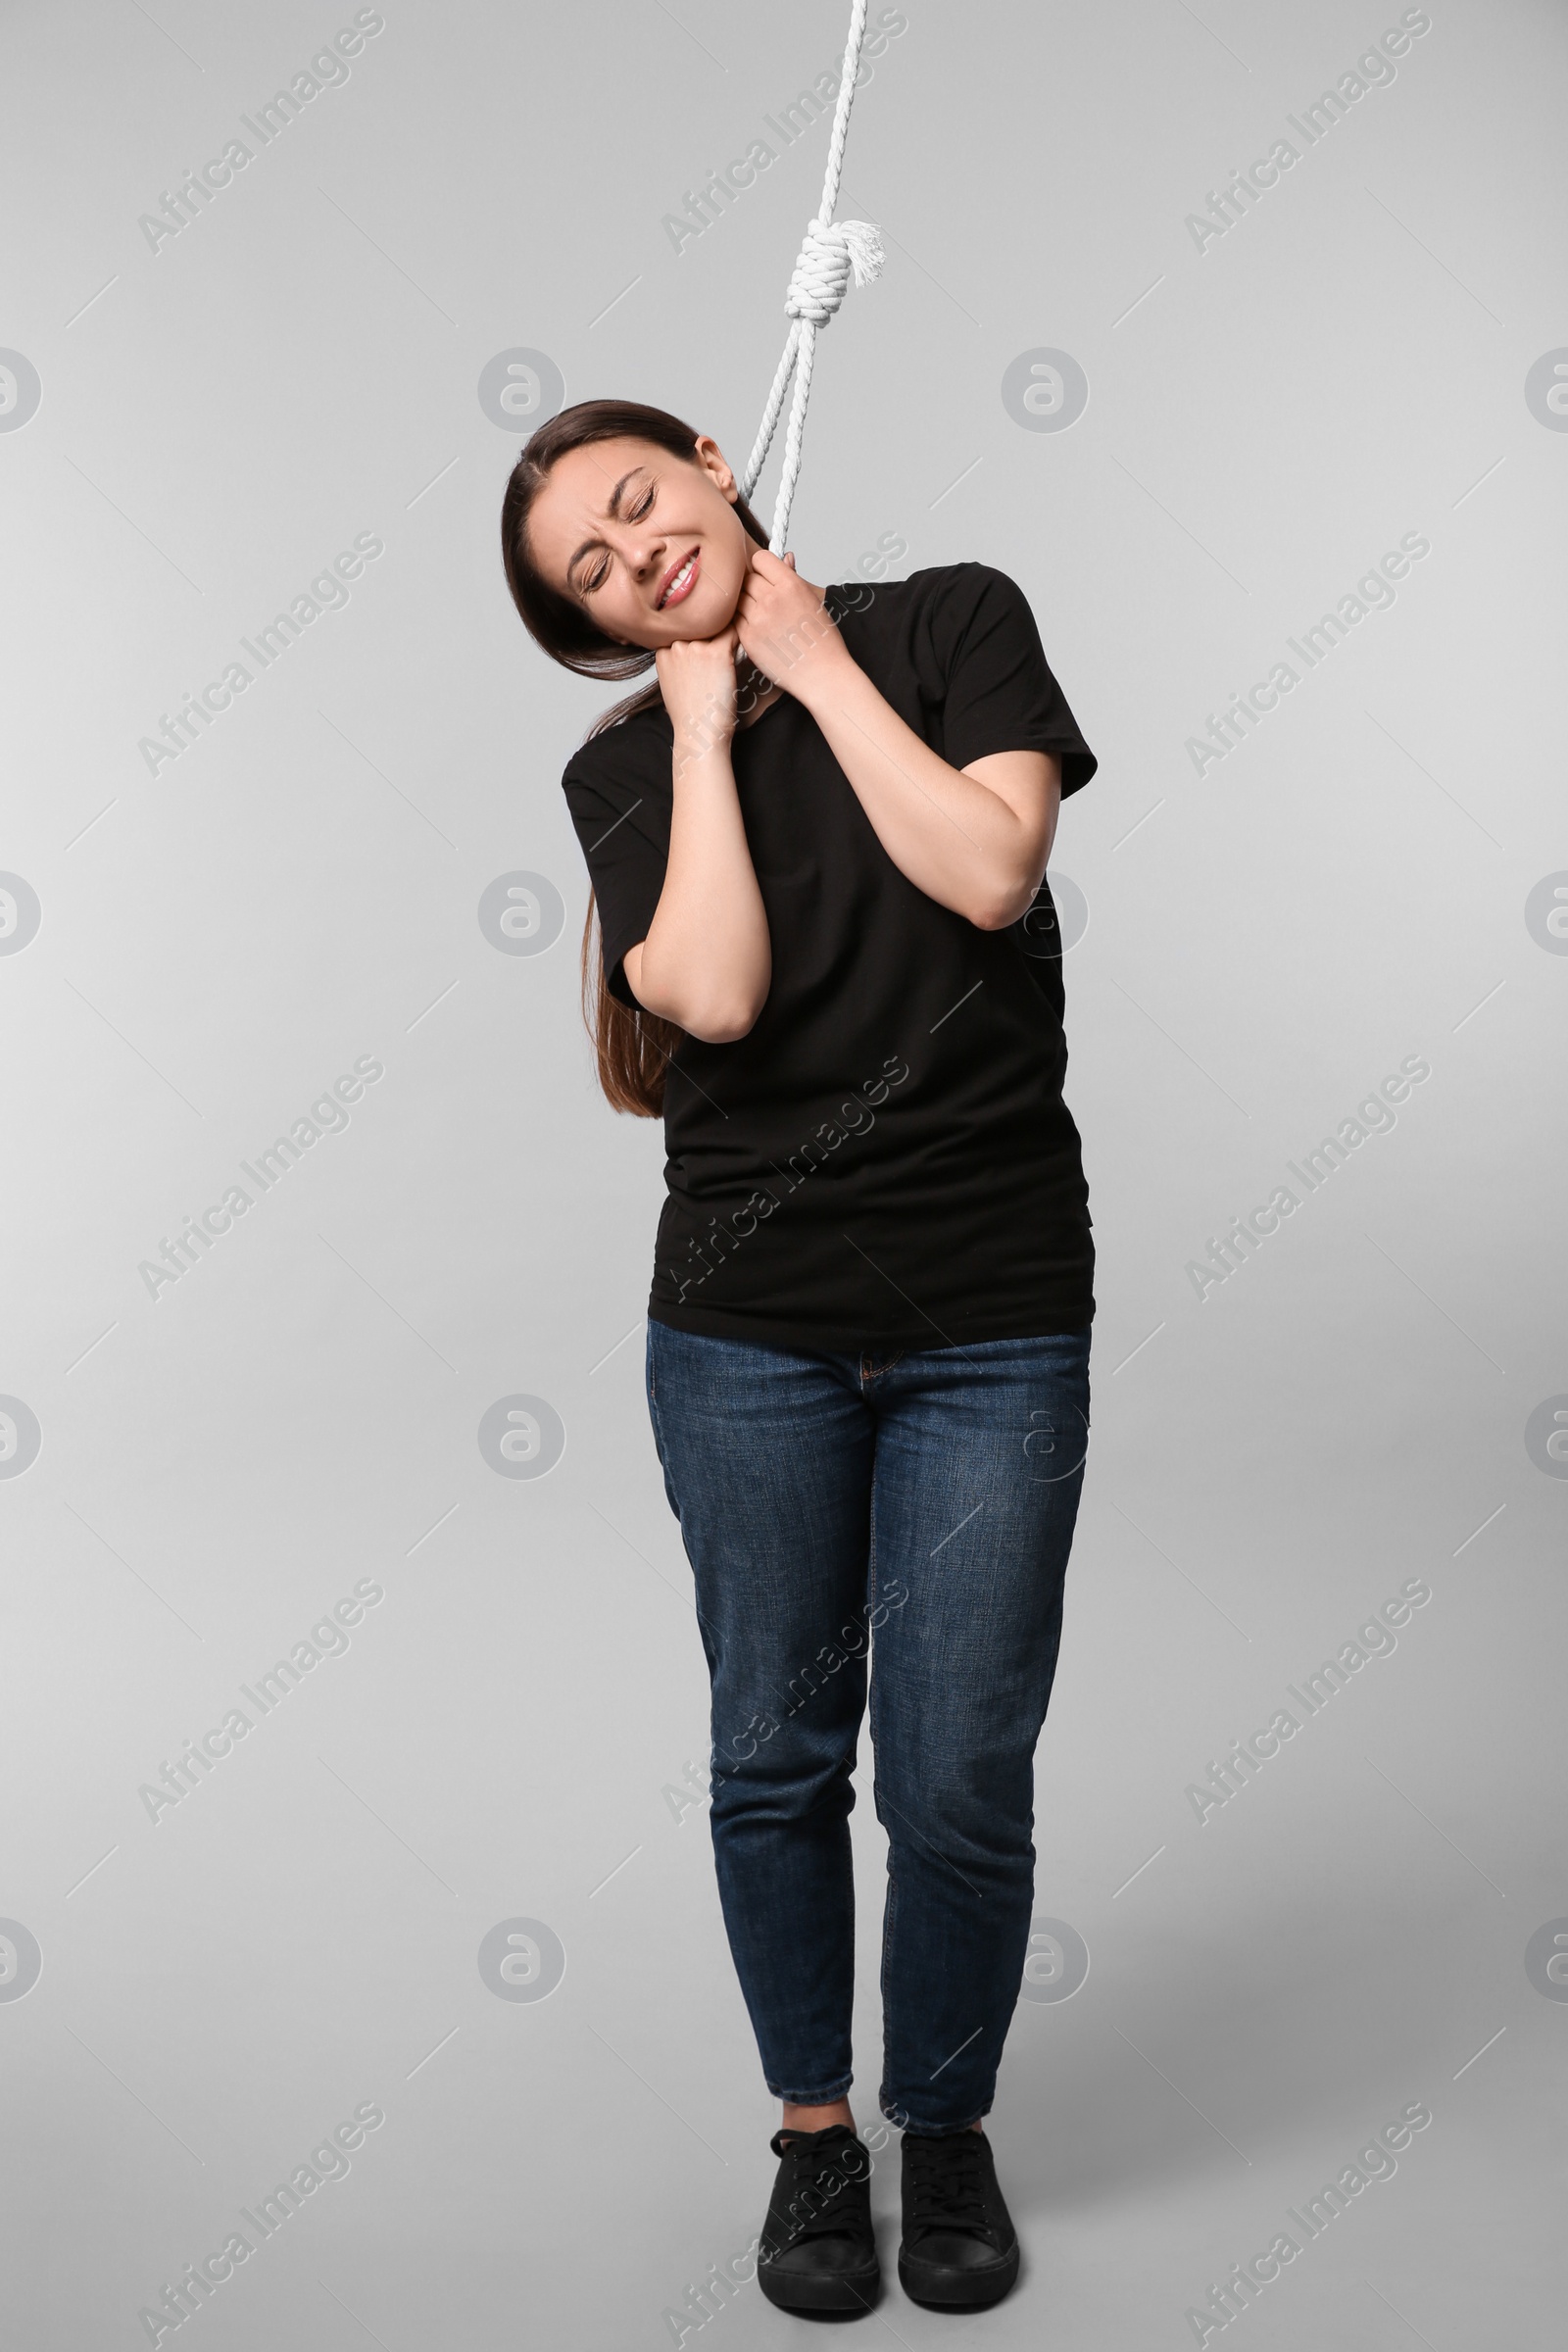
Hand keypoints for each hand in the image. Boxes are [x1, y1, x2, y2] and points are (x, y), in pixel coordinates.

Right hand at [655, 624, 739, 765]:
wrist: (699, 734)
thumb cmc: (691, 712)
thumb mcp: (673, 681)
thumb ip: (678, 658)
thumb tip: (694, 643)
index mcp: (662, 650)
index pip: (685, 627)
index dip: (700, 631)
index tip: (709, 642)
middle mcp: (676, 644)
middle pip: (701, 622)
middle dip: (714, 628)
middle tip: (724, 645)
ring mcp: (695, 647)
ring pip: (718, 624)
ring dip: (728, 631)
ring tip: (734, 647)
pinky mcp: (716, 654)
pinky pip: (733, 633)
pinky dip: (740, 638)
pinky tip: (743, 648)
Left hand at [734, 549, 854, 708]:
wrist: (823, 675)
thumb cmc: (823, 641)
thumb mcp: (814, 602)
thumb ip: (794, 578)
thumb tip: (786, 558)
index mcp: (791, 585)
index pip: (760, 559)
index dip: (762, 567)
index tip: (766, 577)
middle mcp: (772, 600)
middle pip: (747, 578)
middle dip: (753, 586)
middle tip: (763, 599)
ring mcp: (758, 620)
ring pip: (737, 599)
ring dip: (745, 604)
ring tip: (761, 616)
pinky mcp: (748, 639)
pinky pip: (735, 620)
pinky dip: (742, 622)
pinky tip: (757, 630)